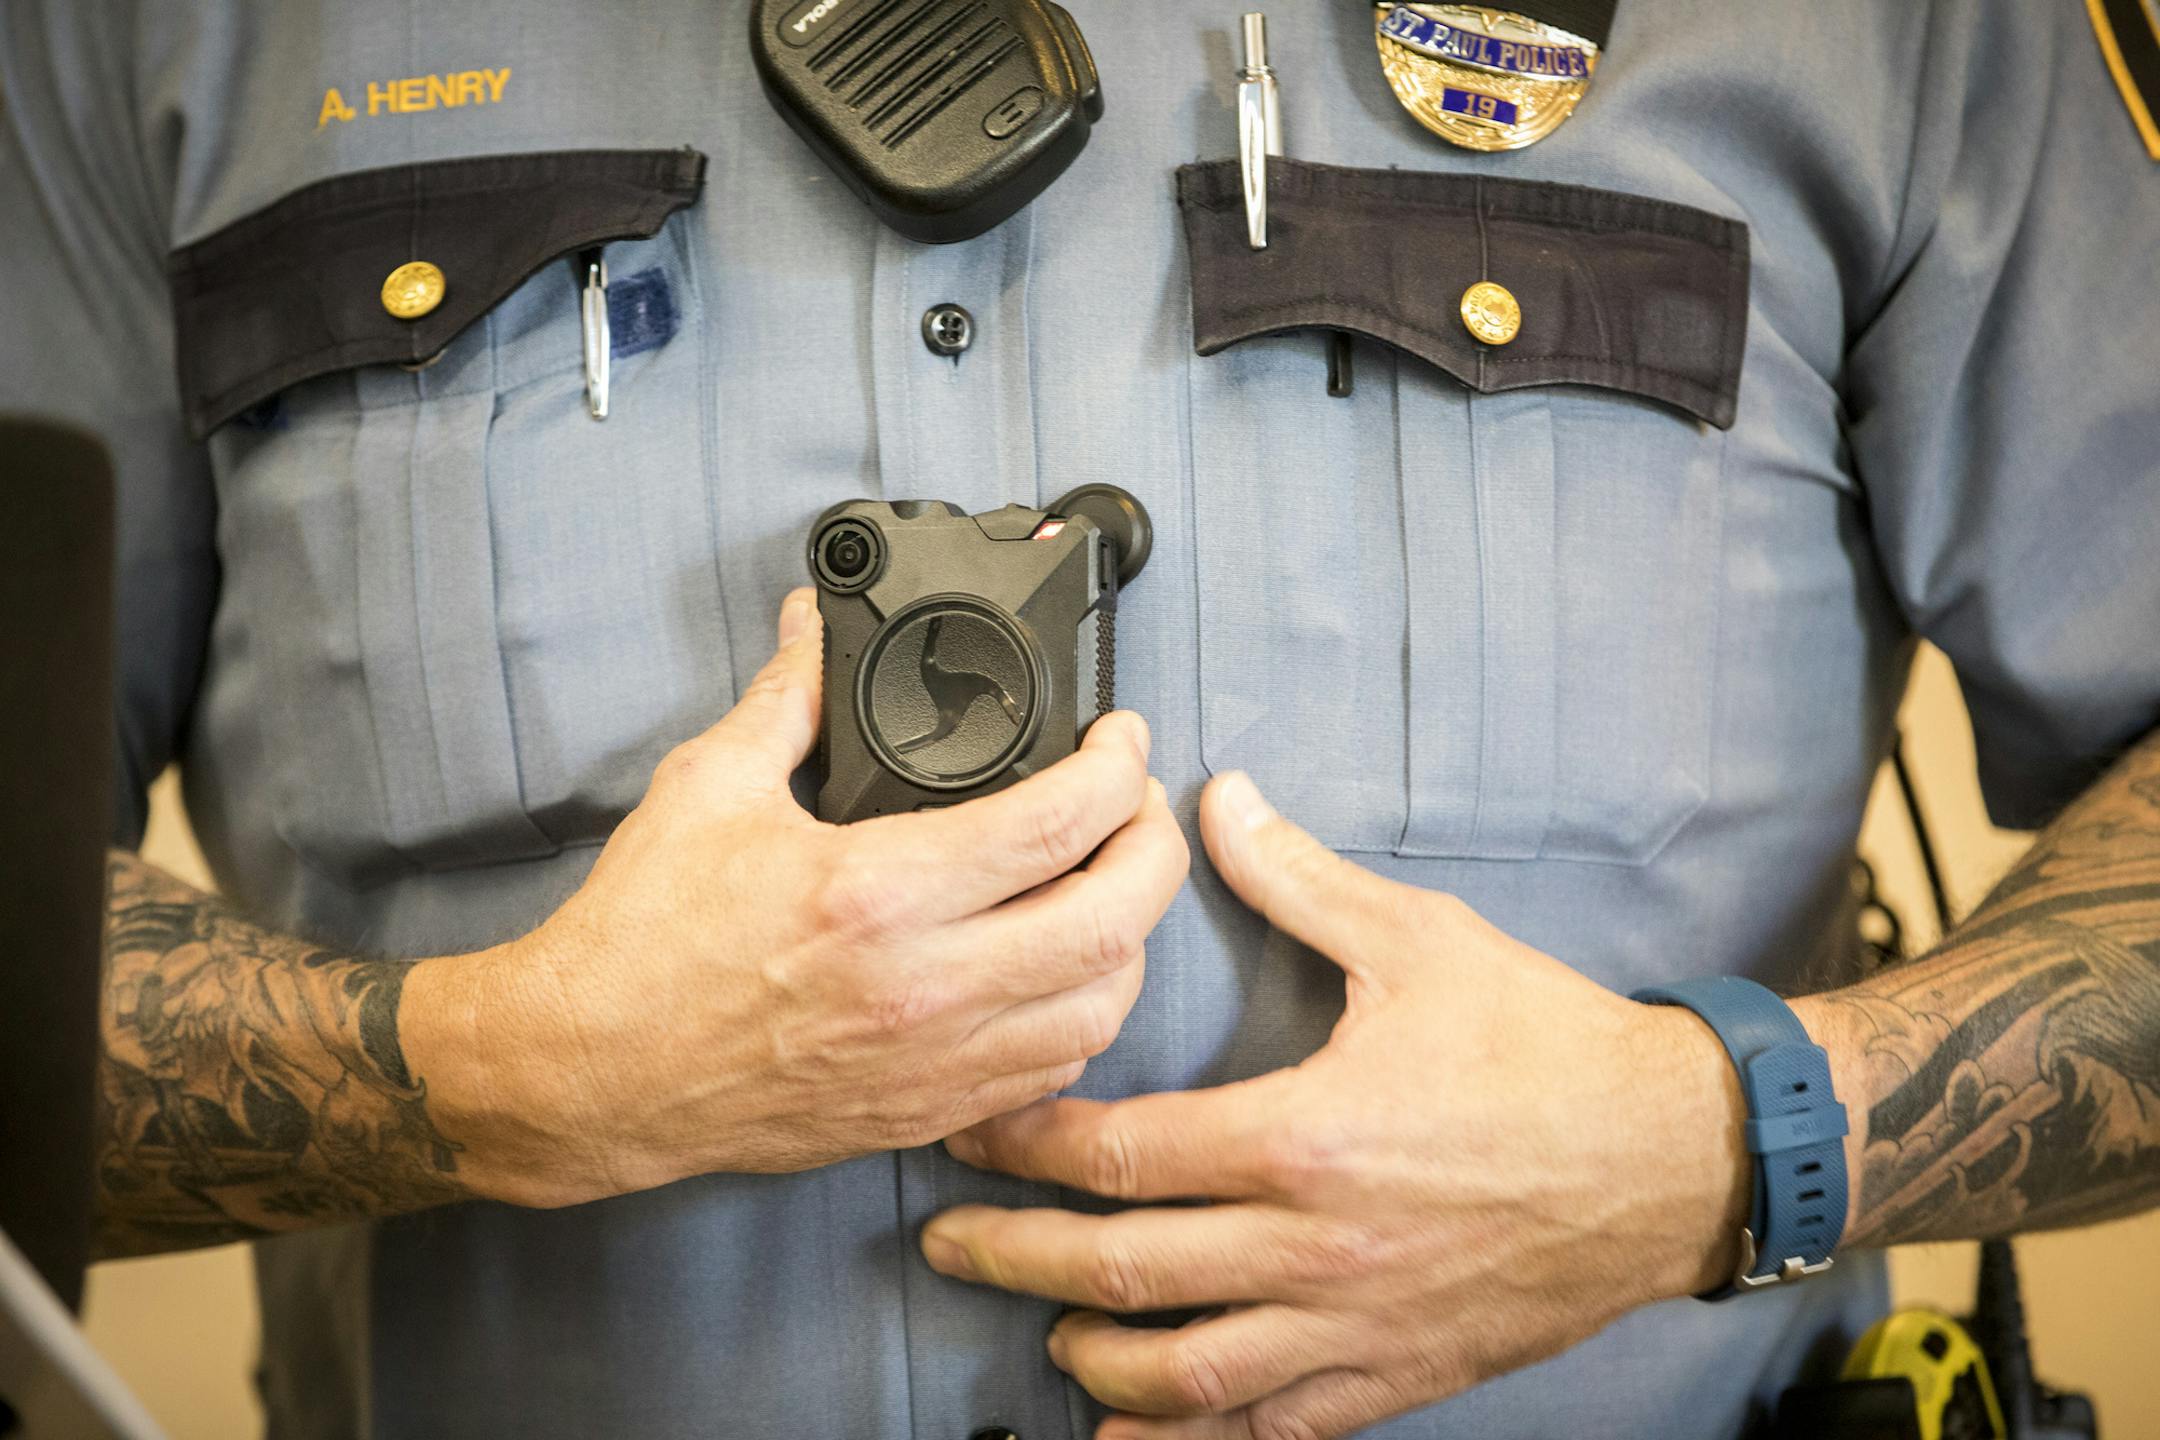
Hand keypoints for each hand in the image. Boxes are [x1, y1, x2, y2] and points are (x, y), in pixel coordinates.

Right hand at [407, 588, 1189, 1207]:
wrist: (589, 1074)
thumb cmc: (639, 943)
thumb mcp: (708, 788)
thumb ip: (785, 699)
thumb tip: (815, 625)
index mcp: (876, 892)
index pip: (1058, 823)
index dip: (1118, 765)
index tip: (1118, 738)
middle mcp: (922, 984)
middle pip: (1117, 919)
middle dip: (1157, 846)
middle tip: (1138, 804)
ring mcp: (931, 1061)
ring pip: (1105, 1007)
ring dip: (1132, 938)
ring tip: (1109, 885)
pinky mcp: (924, 1111)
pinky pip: (1054, 1072)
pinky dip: (1084, 1016)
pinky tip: (1062, 971)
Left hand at [918, 771, 1749, 1438]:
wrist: (1672, 1157)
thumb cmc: (1547, 1045)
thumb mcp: (1419, 943)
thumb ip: (1300, 878)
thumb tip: (1219, 802)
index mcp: (1305, 1135)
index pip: (1123, 1153)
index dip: (1027, 1144)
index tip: (970, 1129)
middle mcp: (1314, 1245)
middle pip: (1124, 1269)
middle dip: (1015, 1257)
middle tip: (944, 1243)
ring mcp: (1354, 1324)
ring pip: (1188, 1372)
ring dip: (1094, 1360)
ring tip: (1043, 1335)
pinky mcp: (1397, 1372)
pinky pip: (1276, 1428)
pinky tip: (1141, 1435)